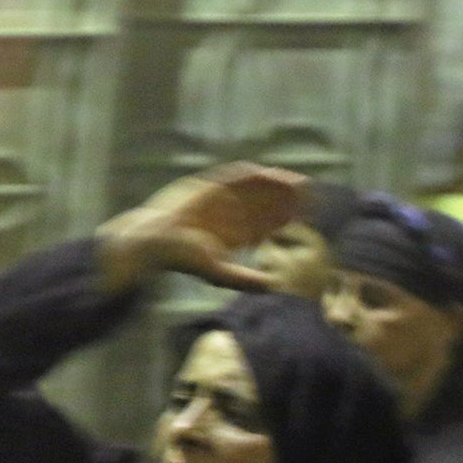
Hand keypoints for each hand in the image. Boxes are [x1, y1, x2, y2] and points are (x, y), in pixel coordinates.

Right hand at [97, 163, 307, 292]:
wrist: (152, 240)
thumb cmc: (180, 259)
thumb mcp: (217, 273)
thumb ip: (243, 280)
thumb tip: (273, 288)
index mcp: (231, 235)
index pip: (265, 224)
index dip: (286, 219)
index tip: (309, 215)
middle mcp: (228, 215)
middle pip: (264, 204)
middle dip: (287, 199)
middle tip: (310, 193)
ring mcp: (217, 199)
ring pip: (253, 189)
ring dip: (274, 184)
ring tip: (296, 181)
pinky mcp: (206, 186)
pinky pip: (234, 176)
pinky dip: (252, 175)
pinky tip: (270, 174)